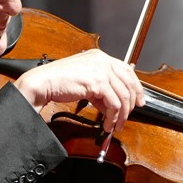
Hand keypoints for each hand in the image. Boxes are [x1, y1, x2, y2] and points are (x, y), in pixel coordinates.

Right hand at [13, 49, 144, 131]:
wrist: (43, 83)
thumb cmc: (58, 81)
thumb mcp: (85, 82)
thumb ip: (100, 90)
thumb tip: (112, 104)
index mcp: (99, 57)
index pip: (126, 70)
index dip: (136, 87)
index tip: (139, 100)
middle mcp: (102, 60)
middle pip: (129, 82)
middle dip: (132, 102)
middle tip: (128, 116)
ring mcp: (101, 69)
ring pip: (123, 95)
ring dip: (121, 114)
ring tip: (114, 125)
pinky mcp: (98, 82)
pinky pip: (114, 103)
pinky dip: (113, 117)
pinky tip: (107, 124)